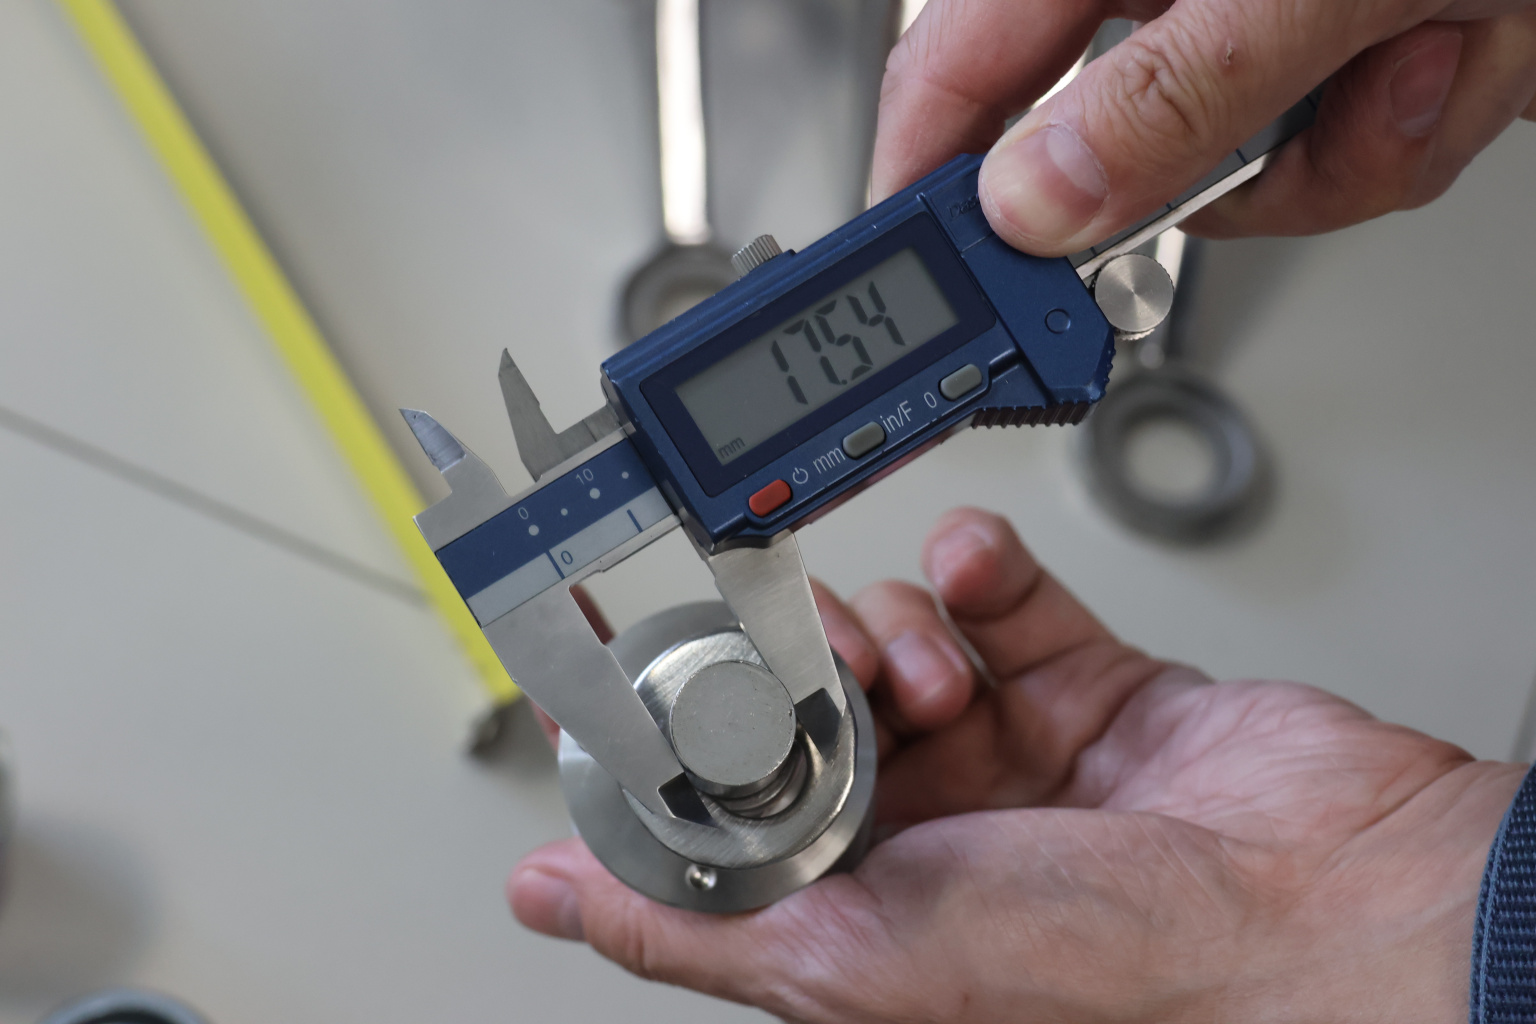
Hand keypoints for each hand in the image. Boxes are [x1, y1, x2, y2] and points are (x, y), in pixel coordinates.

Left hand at [509, 508, 1524, 1021]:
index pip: (723, 792)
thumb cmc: (1116, 967)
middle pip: (802, 691)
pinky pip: (992, 588)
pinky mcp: (1073, 671)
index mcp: (852, 897)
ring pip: (889, 628)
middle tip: (828, 663)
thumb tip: (544, 895)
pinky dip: (978, 568)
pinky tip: (985, 582)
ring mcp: (1000, 740)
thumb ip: (691, 918)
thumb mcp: (858, 957)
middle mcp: (921, 822)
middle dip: (804, 661)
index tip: (618, 635)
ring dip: (897, 624)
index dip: (674, 717)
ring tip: (942, 668)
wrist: (1319, 900)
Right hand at [873, 0, 1535, 254]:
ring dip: (1351, 146)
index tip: (922, 282)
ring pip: (1237, 182)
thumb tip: (1036, 202)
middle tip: (1265, 149)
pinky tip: (1458, 44)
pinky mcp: (1329, 74)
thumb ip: (1171, 93)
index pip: (954, 67)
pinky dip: (1407, 134)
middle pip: (1108, 155)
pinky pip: (1326, 169)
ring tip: (1425, 42)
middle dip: (1225, 172)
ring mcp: (1258, 39)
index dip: (922, 178)